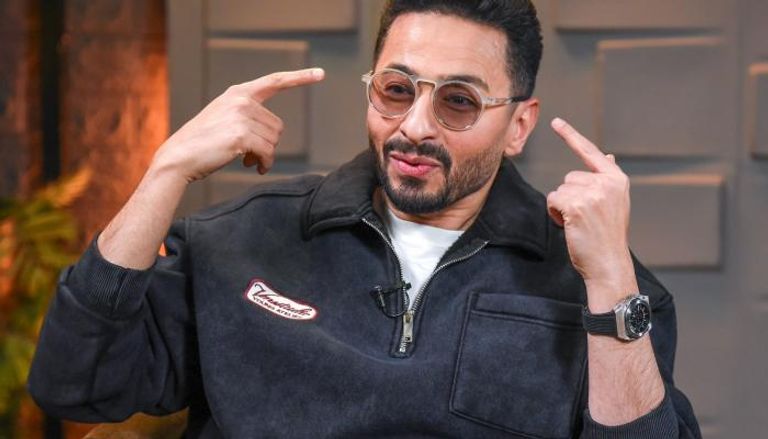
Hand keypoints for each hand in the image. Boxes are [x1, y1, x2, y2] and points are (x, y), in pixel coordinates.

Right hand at [151, 68, 324, 182]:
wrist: (179, 157)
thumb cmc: (202, 143)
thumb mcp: (223, 119)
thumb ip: (247, 117)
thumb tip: (272, 135)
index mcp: (238, 93)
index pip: (274, 81)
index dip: (299, 78)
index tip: (320, 74)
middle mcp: (241, 100)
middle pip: (277, 126)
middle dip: (267, 144)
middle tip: (251, 156)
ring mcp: (241, 116)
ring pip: (274, 141)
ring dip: (264, 156)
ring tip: (248, 161)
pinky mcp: (242, 135)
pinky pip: (268, 153)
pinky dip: (264, 164)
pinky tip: (253, 168)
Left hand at [546, 118, 635, 309]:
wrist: (608, 263)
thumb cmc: (607, 236)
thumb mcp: (613, 202)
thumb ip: (606, 179)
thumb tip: (607, 156)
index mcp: (617, 179)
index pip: (590, 152)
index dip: (571, 136)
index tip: (555, 121)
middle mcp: (607, 182)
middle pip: (569, 177)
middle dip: (569, 197)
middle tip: (585, 218)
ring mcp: (592, 193)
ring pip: (560, 189)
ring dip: (562, 207)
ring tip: (580, 224)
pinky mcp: (577, 205)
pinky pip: (553, 200)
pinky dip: (555, 214)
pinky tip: (570, 226)